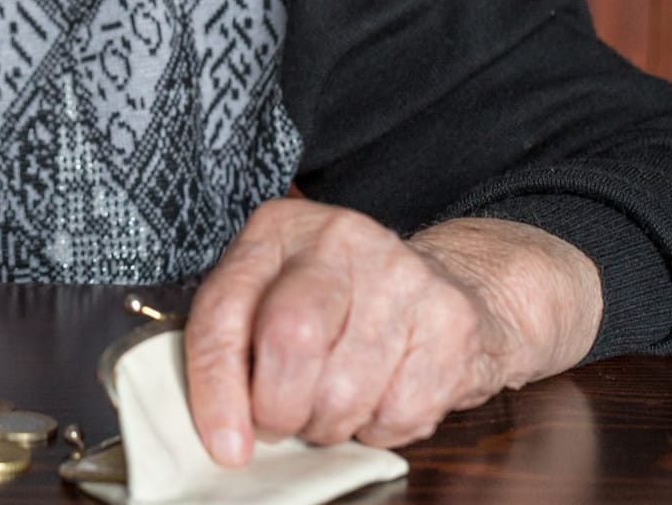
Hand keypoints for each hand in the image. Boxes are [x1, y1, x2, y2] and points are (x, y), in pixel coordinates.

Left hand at [182, 199, 599, 464]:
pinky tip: (382, 398)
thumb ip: (236, 343)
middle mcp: (339, 239)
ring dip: (330, 425)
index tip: (225, 443)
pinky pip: (398, 412)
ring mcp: (401, 274)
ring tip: (334, 406)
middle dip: (279, 408)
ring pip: (343, 391)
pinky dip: (380, 429)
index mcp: (278, 229)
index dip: (216, 388)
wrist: (456, 283)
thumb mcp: (274, 296)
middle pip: (289, 341)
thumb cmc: (343, 303)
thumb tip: (220, 430)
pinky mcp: (450, 320)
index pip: (224, 311)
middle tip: (283, 422)